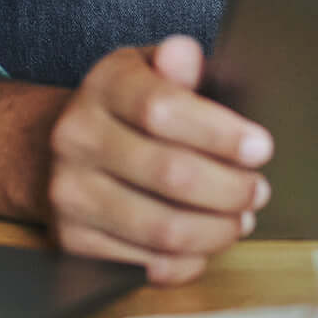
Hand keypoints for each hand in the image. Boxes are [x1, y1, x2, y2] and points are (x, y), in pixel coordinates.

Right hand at [44, 36, 273, 283]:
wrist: (57, 150)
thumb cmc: (125, 110)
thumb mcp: (149, 73)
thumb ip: (176, 66)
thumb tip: (185, 53)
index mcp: (103, 87)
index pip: (161, 109)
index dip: (219, 133)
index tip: (261, 148)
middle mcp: (77, 137)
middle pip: (170, 174)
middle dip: (230, 189)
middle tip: (258, 191)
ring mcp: (70, 192)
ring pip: (163, 228)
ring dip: (217, 230)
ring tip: (240, 219)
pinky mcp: (72, 238)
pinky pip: (146, 263)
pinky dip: (189, 261)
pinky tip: (205, 242)